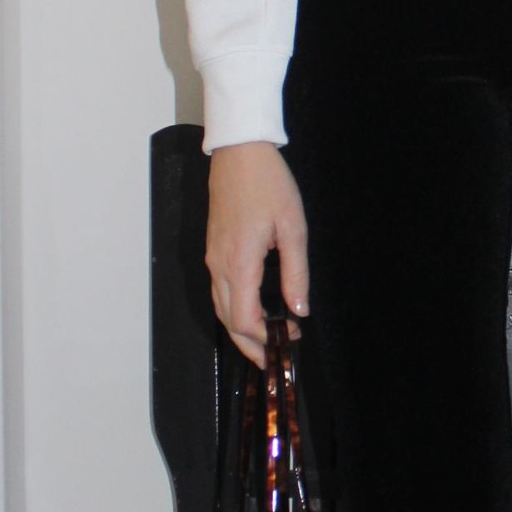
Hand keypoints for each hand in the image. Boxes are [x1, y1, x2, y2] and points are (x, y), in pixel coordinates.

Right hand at [206, 141, 309, 366]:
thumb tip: (299, 310)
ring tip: (264, 342)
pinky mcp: (213, 250)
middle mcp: (220, 265)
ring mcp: (213, 258)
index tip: (289, 340)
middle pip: (227, 321)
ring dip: (239, 330)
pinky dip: (233, 311)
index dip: (264, 338)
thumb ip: (296, 273)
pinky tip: (251, 314)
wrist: (240, 153)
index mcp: (239, 262)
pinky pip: (219, 292)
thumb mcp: (293, 228)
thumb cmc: (269, 184)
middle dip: (249, 345)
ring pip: (220, 308)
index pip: (245, 319)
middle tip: (273, 358)